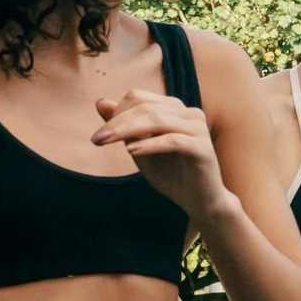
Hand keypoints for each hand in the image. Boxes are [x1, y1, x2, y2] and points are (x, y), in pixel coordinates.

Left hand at [92, 89, 227, 220]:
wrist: (199, 202)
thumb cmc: (170, 175)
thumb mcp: (140, 149)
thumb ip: (124, 126)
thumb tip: (100, 101)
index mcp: (174, 109)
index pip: (138, 98)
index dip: (116, 113)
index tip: (99, 136)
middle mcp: (189, 113)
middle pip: (146, 107)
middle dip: (117, 122)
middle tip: (96, 139)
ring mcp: (198, 129)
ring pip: (158, 120)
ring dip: (128, 130)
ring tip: (106, 143)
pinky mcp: (203, 148)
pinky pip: (173, 141)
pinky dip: (150, 144)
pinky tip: (132, 152)